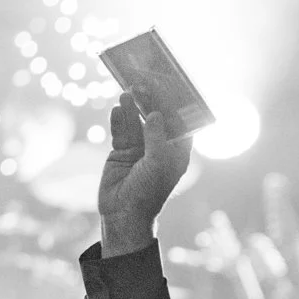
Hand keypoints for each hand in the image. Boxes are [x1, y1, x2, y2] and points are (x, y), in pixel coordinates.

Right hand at [98, 96, 193, 256]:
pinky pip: (121, 131)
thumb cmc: (148, 193)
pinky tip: (118, 109)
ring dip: (133, 108)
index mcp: (176, 153)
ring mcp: (139, 149)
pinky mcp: (121, 151)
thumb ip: (156, 138)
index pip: (180, 123)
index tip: (170, 85)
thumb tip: (155, 114)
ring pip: (136, 122)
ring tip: (127, 92)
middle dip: (150, 101)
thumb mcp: (157, 165)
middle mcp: (159, 148)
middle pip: (156, 118)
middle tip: (142, 84)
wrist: (123, 214)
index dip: (176, 105)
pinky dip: (119, 120)